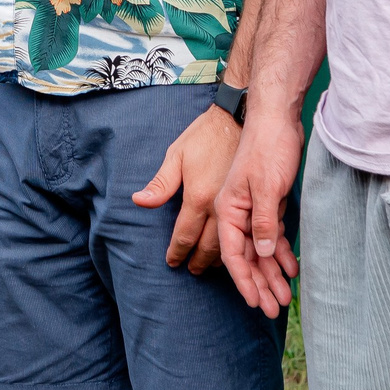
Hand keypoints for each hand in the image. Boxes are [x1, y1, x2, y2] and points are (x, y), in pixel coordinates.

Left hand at [131, 98, 242, 273]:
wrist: (237, 119)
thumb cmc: (204, 136)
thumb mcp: (176, 155)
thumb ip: (160, 185)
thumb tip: (138, 201)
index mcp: (197, 198)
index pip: (185, 236)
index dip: (177, 252)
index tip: (172, 262)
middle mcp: (218, 207)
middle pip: (208, 247)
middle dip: (198, 261)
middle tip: (191, 270)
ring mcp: (237, 205)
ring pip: (229, 244)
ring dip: (218, 259)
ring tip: (210, 265)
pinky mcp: (251, 200)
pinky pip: (246, 233)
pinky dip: (239, 247)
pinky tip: (235, 250)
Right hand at [216, 107, 303, 315]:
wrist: (278, 118)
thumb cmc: (268, 146)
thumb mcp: (267, 185)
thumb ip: (263, 220)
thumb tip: (263, 252)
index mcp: (228, 208)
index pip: (232, 253)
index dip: (243, 280)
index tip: (253, 302)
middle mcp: (237, 212)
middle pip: (247, 257)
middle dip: (260, 285)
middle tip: (273, 310)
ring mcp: (253, 209)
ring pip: (261, 250)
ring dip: (272, 274)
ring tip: (285, 298)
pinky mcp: (268, 204)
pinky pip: (273, 235)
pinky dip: (282, 253)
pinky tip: (292, 269)